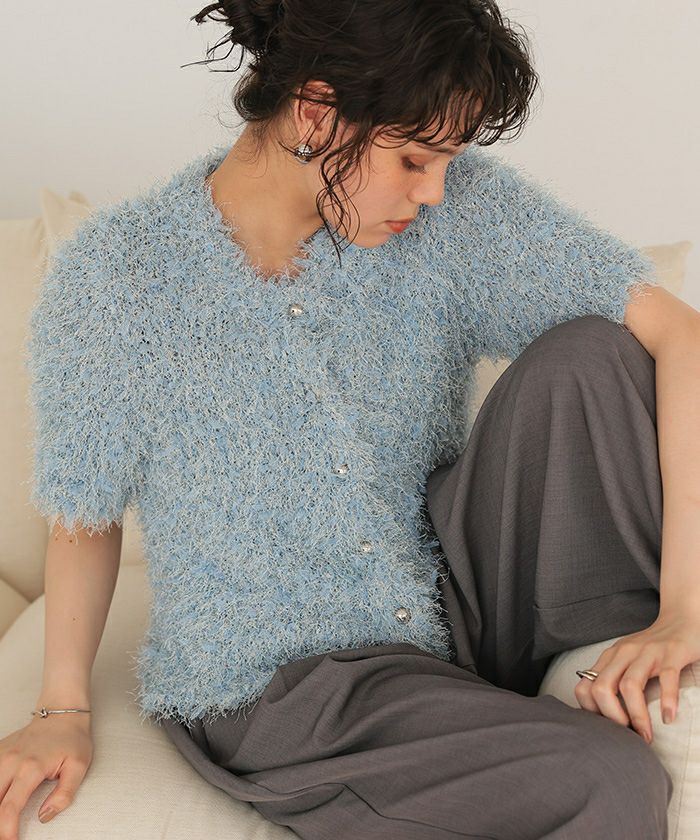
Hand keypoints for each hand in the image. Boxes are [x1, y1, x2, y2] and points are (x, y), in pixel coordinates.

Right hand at [0, 713, 92, 839]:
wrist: (62, 713)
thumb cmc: (71, 738)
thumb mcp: (79, 766)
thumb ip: (65, 794)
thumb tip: (45, 815)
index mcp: (31, 768)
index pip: (10, 808)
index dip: (7, 831)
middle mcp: (11, 762)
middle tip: (6, 834)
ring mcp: (2, 756)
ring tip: (4, 820)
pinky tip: (0, 797)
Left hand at [574, 613, 699, 744]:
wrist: (681, 620)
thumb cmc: (651, 648)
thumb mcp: (626, 659)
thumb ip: (613, 677)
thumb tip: (601, 713)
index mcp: (610, 657)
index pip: (585, 686)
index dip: (592, 711)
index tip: (608, 728)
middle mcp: (624, 653)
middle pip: (602, 687)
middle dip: (612, 717)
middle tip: (627, 735)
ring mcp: (648, 653)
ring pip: (630, 685)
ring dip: (637, 716)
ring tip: (645, 735)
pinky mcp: (672, 654)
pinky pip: (667, 679)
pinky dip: (667, 701)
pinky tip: (669, 718)